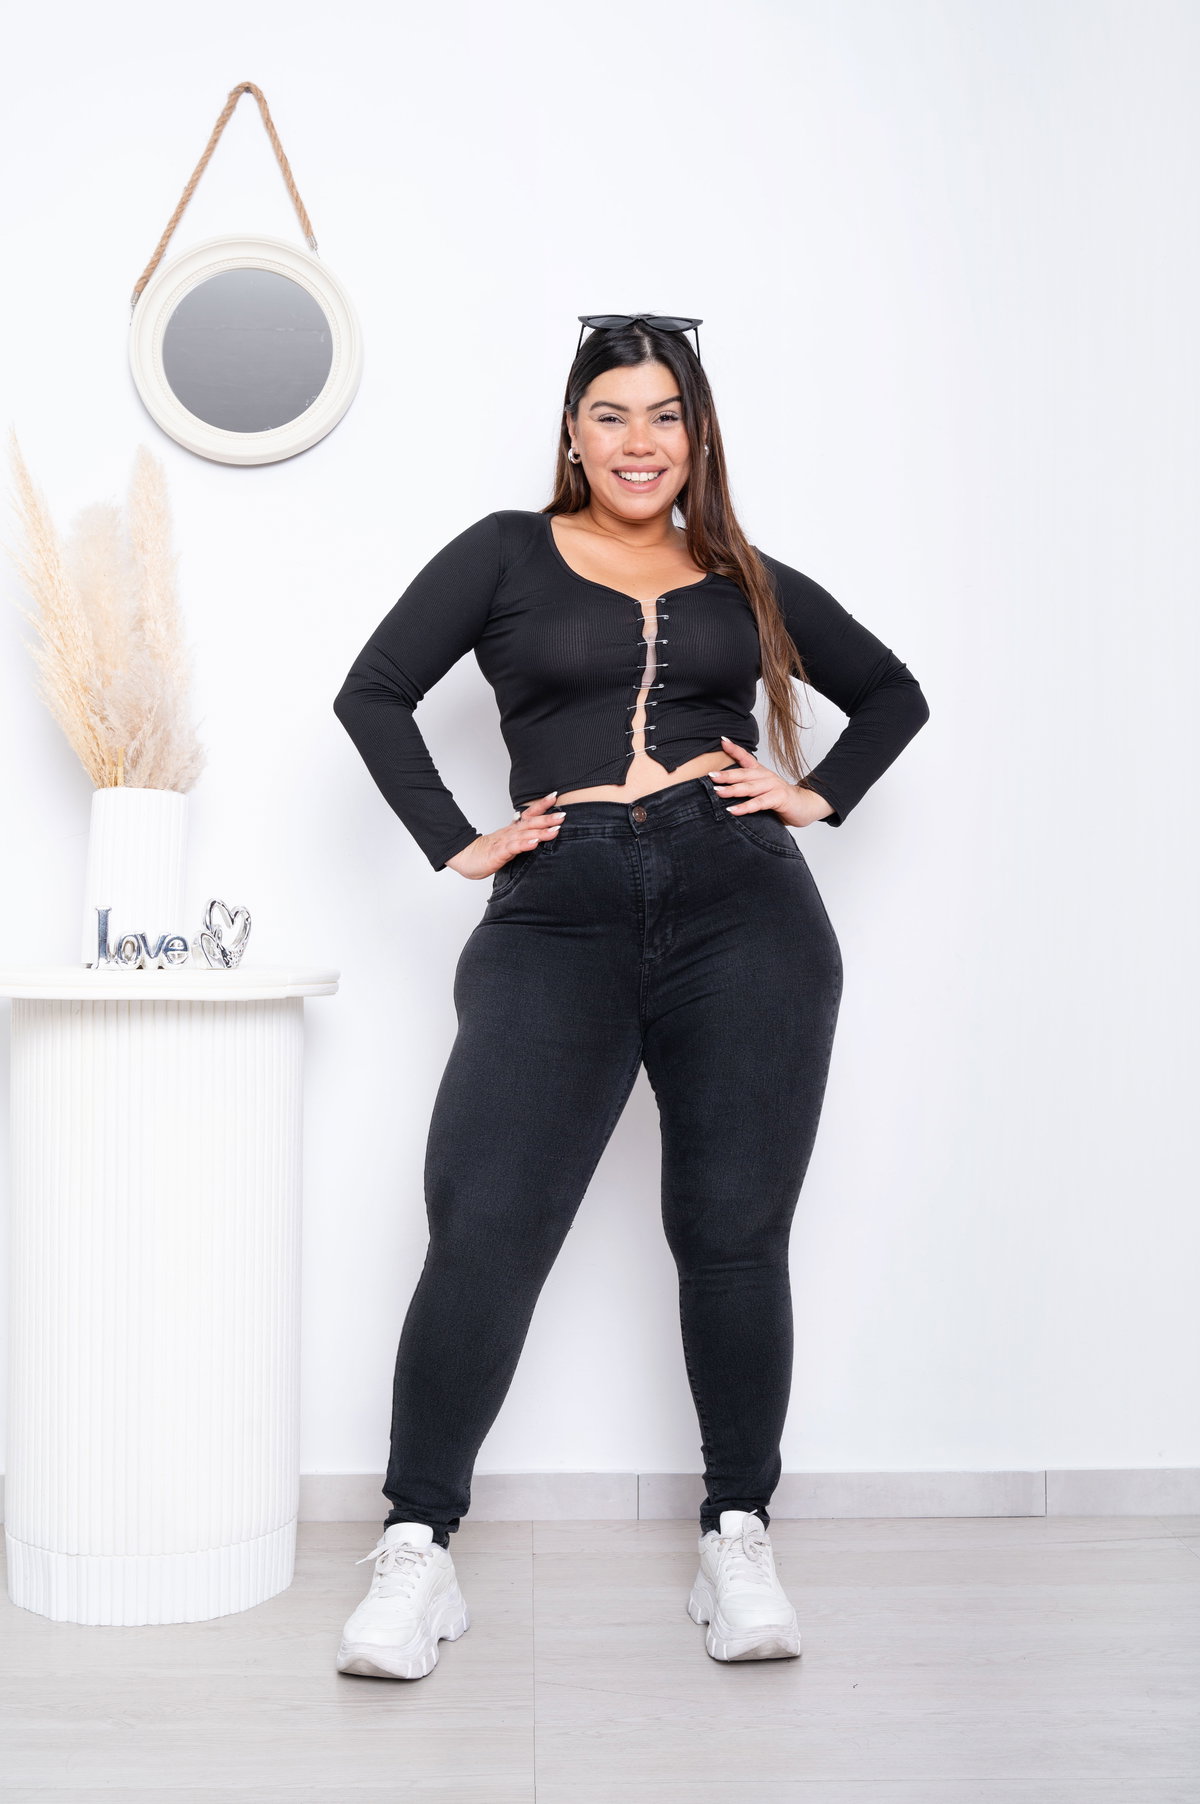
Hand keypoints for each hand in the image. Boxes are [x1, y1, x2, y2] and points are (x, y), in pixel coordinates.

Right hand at [445, 791, 565, 878]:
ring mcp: (505, 842)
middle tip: (563, 814)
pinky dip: (525, 844)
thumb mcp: (508, 841)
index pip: (529, 814)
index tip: (555, 797)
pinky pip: (513, 848)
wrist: (465, 857)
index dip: (541, 805)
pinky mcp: (499, 853)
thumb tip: (536, 832)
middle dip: (548, 818)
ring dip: (541, 831)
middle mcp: (511, 833)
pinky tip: (535, 843)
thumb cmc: (487, 851)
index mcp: (513, 829)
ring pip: (525, 834)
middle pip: (531, 822)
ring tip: (556, 829)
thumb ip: (521, 836)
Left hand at [710, 736, 834, 827]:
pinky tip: (733, 810)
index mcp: (761, 773)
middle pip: (743, 773)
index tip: (722, 741)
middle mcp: (766, 776)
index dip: (734, 749)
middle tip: (710, 775)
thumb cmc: (780, 799)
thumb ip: (747, 789)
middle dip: (726, 774)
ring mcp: (773, 786)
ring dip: (732, 789)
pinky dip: (745, 806)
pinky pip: (759, 802)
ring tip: (717, 792)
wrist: (806, 805)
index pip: (746, 758)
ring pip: (750, 787)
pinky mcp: (779, 798)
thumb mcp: (762, 790)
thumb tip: (722, 790)